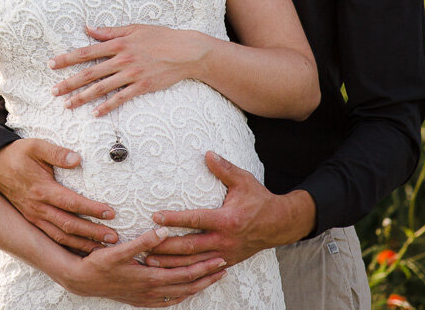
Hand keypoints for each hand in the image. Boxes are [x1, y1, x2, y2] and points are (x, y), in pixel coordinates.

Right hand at [0, 137, 117, 252]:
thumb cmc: (17, 154)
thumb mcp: (35, 146)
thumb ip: (56, 152)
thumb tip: (77, 158)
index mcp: (41, 189)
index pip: (71, 203)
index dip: (92, 209)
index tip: (111, 212)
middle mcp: (38, 207)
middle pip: (69, 225)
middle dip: (92, 233)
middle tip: (114, 238)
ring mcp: (34, 217)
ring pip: (61, 236)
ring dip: (82, 244)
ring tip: (103, 248)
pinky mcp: (32, 221)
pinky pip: (52, 238)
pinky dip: (68, 247)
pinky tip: (81, 249)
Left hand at [51, 25, 208, 115]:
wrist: (187, 51)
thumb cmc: (160, 37)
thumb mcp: (134, 28)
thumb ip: (109, 31)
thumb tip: (87, 28)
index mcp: (118, 43)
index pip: (86, 52)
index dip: (67, 59)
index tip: (51, 64)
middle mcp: (122, 59)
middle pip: (90, 73)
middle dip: (69, 82)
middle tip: (53, 91)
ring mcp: (132, 74)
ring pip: (102, 88)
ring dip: (82, 97)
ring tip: (68, 105)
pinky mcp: (143, 86)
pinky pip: (121, 98)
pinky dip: (107, 106)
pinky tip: (95, 113)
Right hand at [57, 227, 226, 306]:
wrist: (82, 281)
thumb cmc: (98, 263)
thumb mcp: (119, 250)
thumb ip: (143, 241)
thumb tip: (163, 231)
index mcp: (151, 278)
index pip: (186, 274)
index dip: (205, 268)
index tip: (221, 259)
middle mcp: (153, 291)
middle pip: (188, 286)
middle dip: (207, 277)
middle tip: (224, 267)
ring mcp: (147, 298)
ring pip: (180, 294)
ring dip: (197, 286)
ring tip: (210, 278)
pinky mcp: (141, 300)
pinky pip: (168, 301)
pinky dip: (181, 295)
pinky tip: (184, 291)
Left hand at [144, 152, 316, 268]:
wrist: (280, 225)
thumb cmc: (259, 200)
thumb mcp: (244, 181)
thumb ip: (224, 169)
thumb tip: (207, 153)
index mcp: (228, 220)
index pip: (196, 219)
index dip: (175, 218)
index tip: (155, 216)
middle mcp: (225, 240)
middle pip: (190, 246)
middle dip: (166, 246)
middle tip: (144, 244)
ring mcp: (226, 253)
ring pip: (194, 262)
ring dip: (171, 262)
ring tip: (149, 260)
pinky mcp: (226, 261)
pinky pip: (203, 269)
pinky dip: (186, 271)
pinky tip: (169, 271)